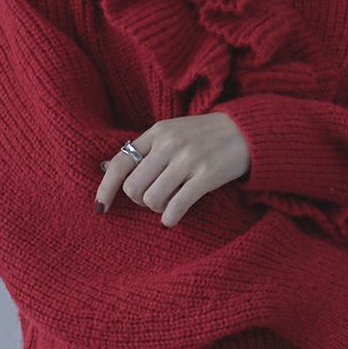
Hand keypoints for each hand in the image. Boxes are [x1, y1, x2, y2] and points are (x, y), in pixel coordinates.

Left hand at [95, 112, 250, 226]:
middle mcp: (169, 143)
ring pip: (152, 198)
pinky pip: (176, 206)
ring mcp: (188, 159)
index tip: (100, 208)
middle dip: (139, 200)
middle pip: (133, 186)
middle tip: (153, 199)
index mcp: (157, 131)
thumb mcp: (171, 132)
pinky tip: (172, 218)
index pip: (120, 162)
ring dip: (156, 209)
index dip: (105, 188)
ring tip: (168, 204)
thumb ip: (144, 149)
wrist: (247, 130)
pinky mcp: (207, 175)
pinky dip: (170, 218)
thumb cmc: (204, 135)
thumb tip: (105, 168)